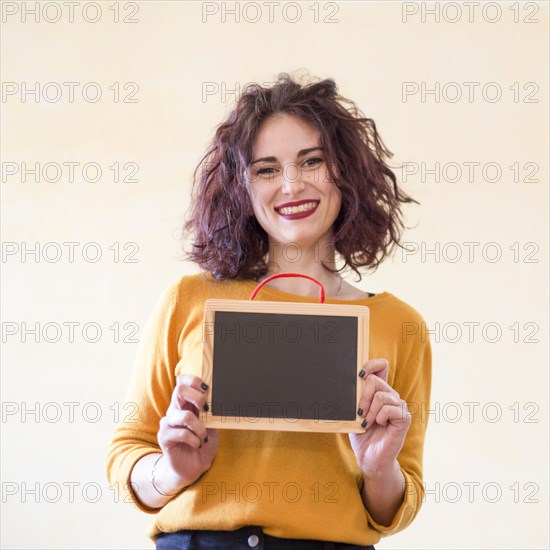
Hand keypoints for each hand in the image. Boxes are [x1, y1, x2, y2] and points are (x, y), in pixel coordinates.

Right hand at [157, 374, 217, 488]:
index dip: (193, 380)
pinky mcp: (164, 437)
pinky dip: (194, 439)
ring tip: (203, 437)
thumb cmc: (202, 444)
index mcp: (185, 404)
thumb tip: (222, 398)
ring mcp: (168, 423)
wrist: (193, 468)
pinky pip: (181, 433)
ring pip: (184, 415)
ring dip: (200, 427)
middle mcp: (175, 410)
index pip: (182, 381)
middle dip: (197, 397)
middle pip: (179, 389)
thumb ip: (213, 412)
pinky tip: (197, 445)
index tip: (207, 390)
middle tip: (206, 410)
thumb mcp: (212, 425)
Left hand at [349, 358, 409, 477]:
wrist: (369, 457)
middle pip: (375, 380)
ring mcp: (399, 407)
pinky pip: (389, 409)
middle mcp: (391, 396)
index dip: (371, 364)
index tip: (359, 376)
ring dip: (370, 411)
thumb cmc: (361, 434)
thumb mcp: (353, 411)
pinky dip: (379, 417)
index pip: (381, 366)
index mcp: (380, 391)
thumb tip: (350, 381)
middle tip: (360, 413)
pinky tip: (379, 425)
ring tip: (367, 422)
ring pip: (381, 395)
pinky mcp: (404, 419)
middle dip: (362, 397)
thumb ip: (355, 396)